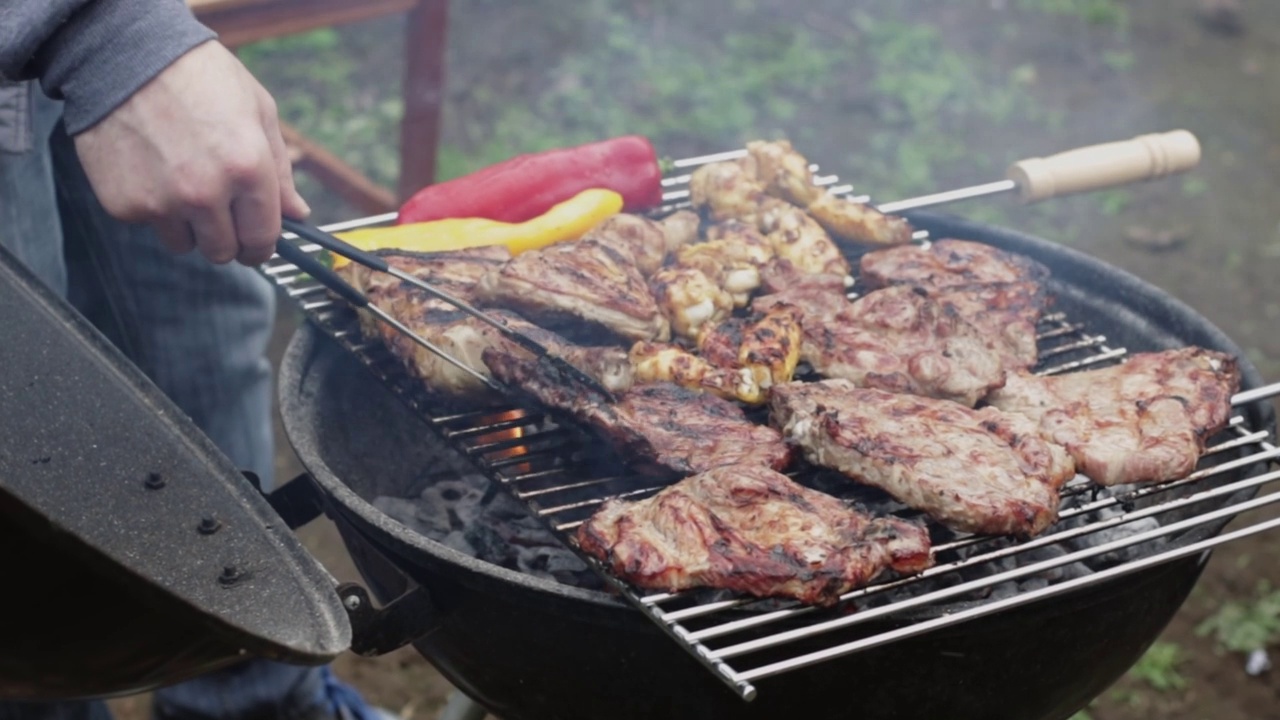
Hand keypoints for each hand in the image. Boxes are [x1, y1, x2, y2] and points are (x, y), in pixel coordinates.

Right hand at [73, 40, 310, 265]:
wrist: (123, 53)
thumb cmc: (199, 75)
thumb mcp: (257, 110)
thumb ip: (280, 169)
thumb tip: (298, 213)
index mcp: (247, 170)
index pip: (263, 239)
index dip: (262, 245)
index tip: (257, 242)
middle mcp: (205, 193)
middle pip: (224, 252)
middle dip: (226, 237)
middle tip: (219, 210)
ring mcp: (162, 202)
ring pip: (185, 244)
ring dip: (188, 225)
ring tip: (181, 180)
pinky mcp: (124, 204)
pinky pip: (149, 224)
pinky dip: (153, 206)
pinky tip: (151, 168)